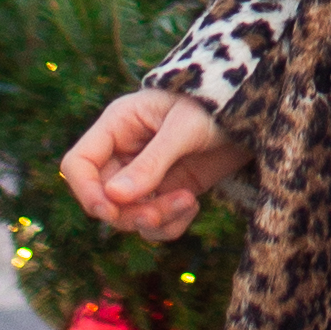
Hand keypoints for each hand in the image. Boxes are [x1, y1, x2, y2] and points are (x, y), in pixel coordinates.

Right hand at [59, 88, 237, 242]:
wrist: (253, 111)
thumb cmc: (215, 105)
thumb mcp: (183, 129)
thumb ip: (151, 162)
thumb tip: (114, 197)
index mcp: (117, 125)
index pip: (78, 164)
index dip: (85, 191)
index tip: (110, 210)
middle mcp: (124, 152)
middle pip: (102, 198)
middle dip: (129, 212)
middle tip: (159, 214)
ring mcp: (145, 175)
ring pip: (128, 216)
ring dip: (154, 220)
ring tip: (188, 202)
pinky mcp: (166, 191)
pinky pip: (154, 223)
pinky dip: (171, 224)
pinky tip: (194, 205)